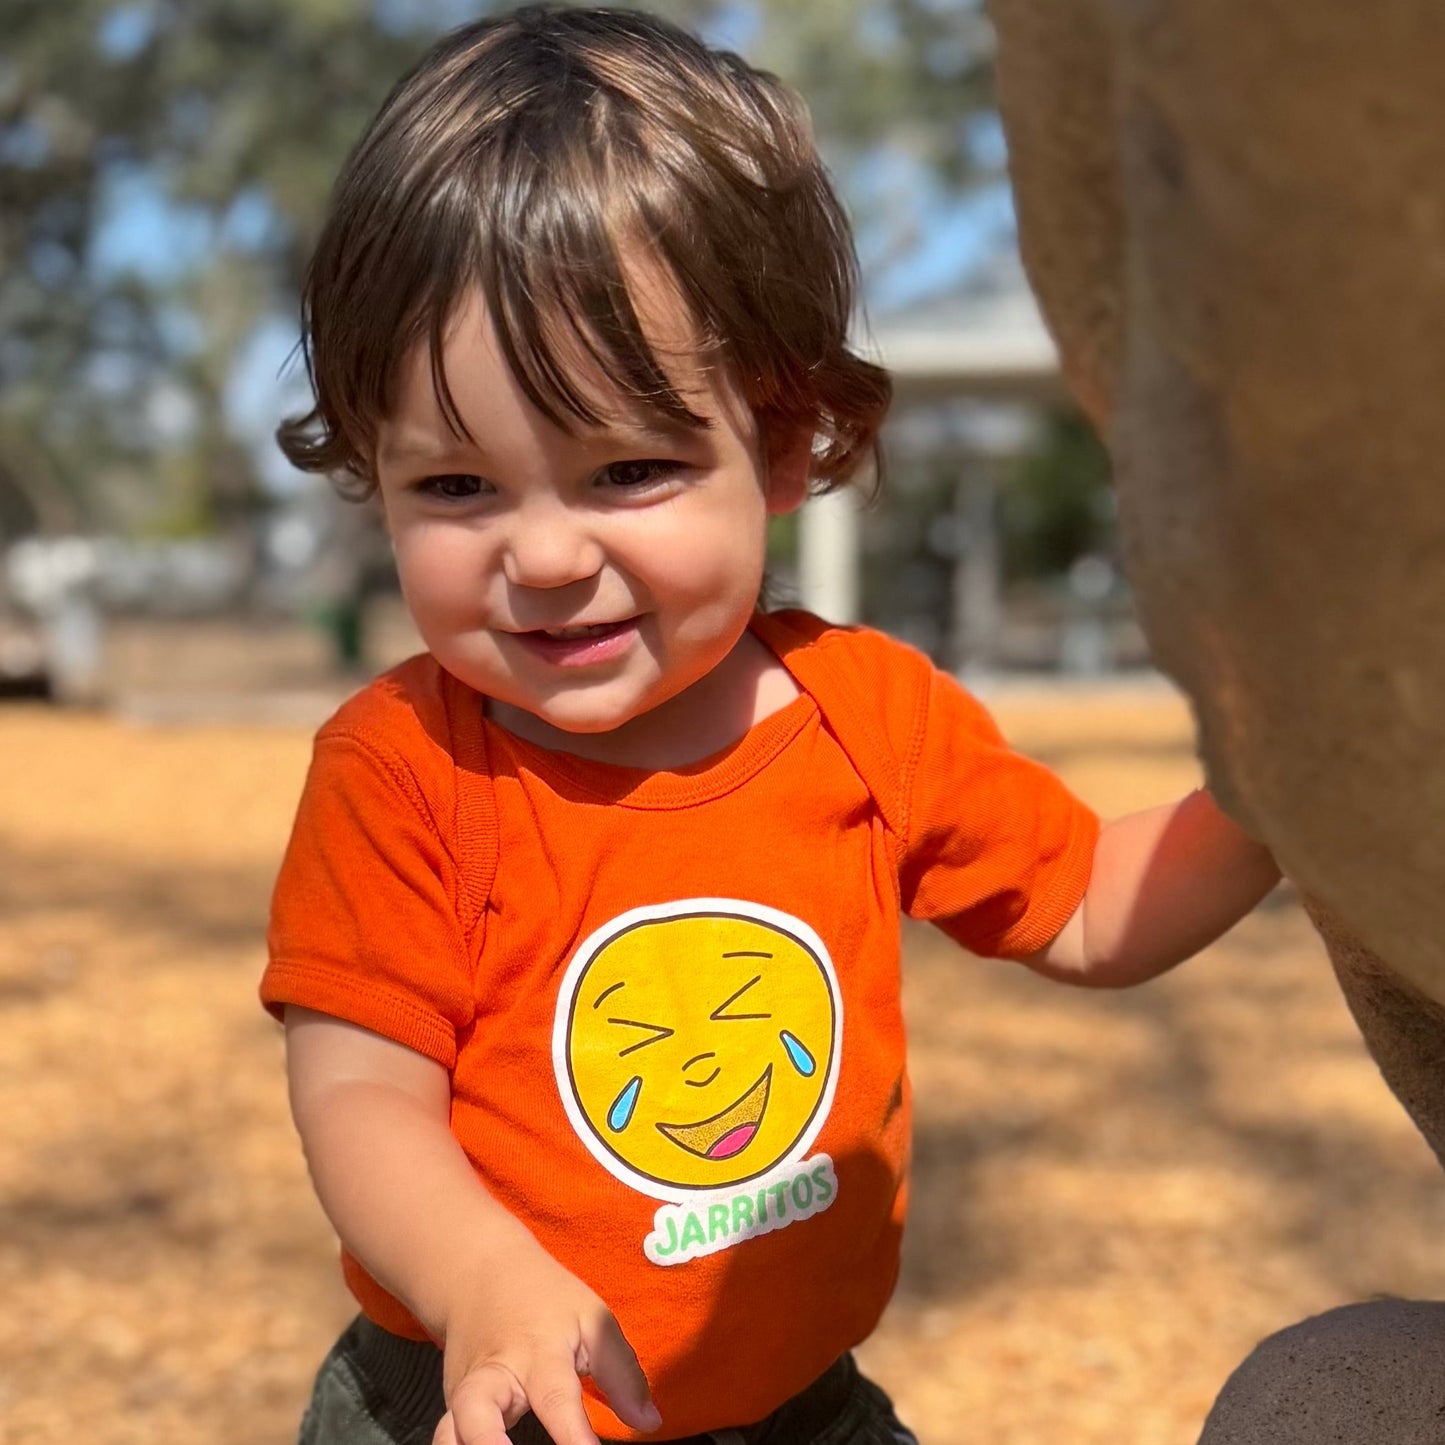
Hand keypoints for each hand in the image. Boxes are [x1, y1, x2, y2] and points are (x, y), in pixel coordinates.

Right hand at [433, 1234, 660, 1444]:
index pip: (556, 1398)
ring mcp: (464, 1394)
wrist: (479, 1272)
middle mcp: (494, 1376)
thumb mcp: (591, 1319)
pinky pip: (447, 1438)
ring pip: (448, 1432)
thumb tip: (650, 1423)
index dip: (574, 1437)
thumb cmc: (546, 1300)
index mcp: (538, 1352)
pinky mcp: (450, 1409)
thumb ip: (622, 1374)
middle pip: (476, 1411)